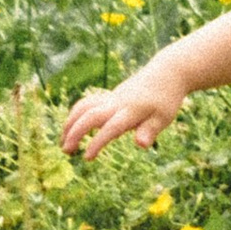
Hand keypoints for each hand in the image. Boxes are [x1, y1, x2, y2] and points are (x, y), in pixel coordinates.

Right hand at [62, 66, 187, 160]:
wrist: (168, 72)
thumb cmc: (167, 99)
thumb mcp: (164, 117)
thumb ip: (150, 131)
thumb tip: (141, 145)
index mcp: (132, 111)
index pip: (111, 128)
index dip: (97, 142)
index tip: (86, 158)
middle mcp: (118, 103)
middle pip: (91, 115)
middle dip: (75, 132)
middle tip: (65, 151)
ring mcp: (112, 97)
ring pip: (84, 106)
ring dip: (71, 123)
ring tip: (62, 142)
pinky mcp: (110, 95)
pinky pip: (87, 103)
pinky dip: (76, 114)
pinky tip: (72, 129)